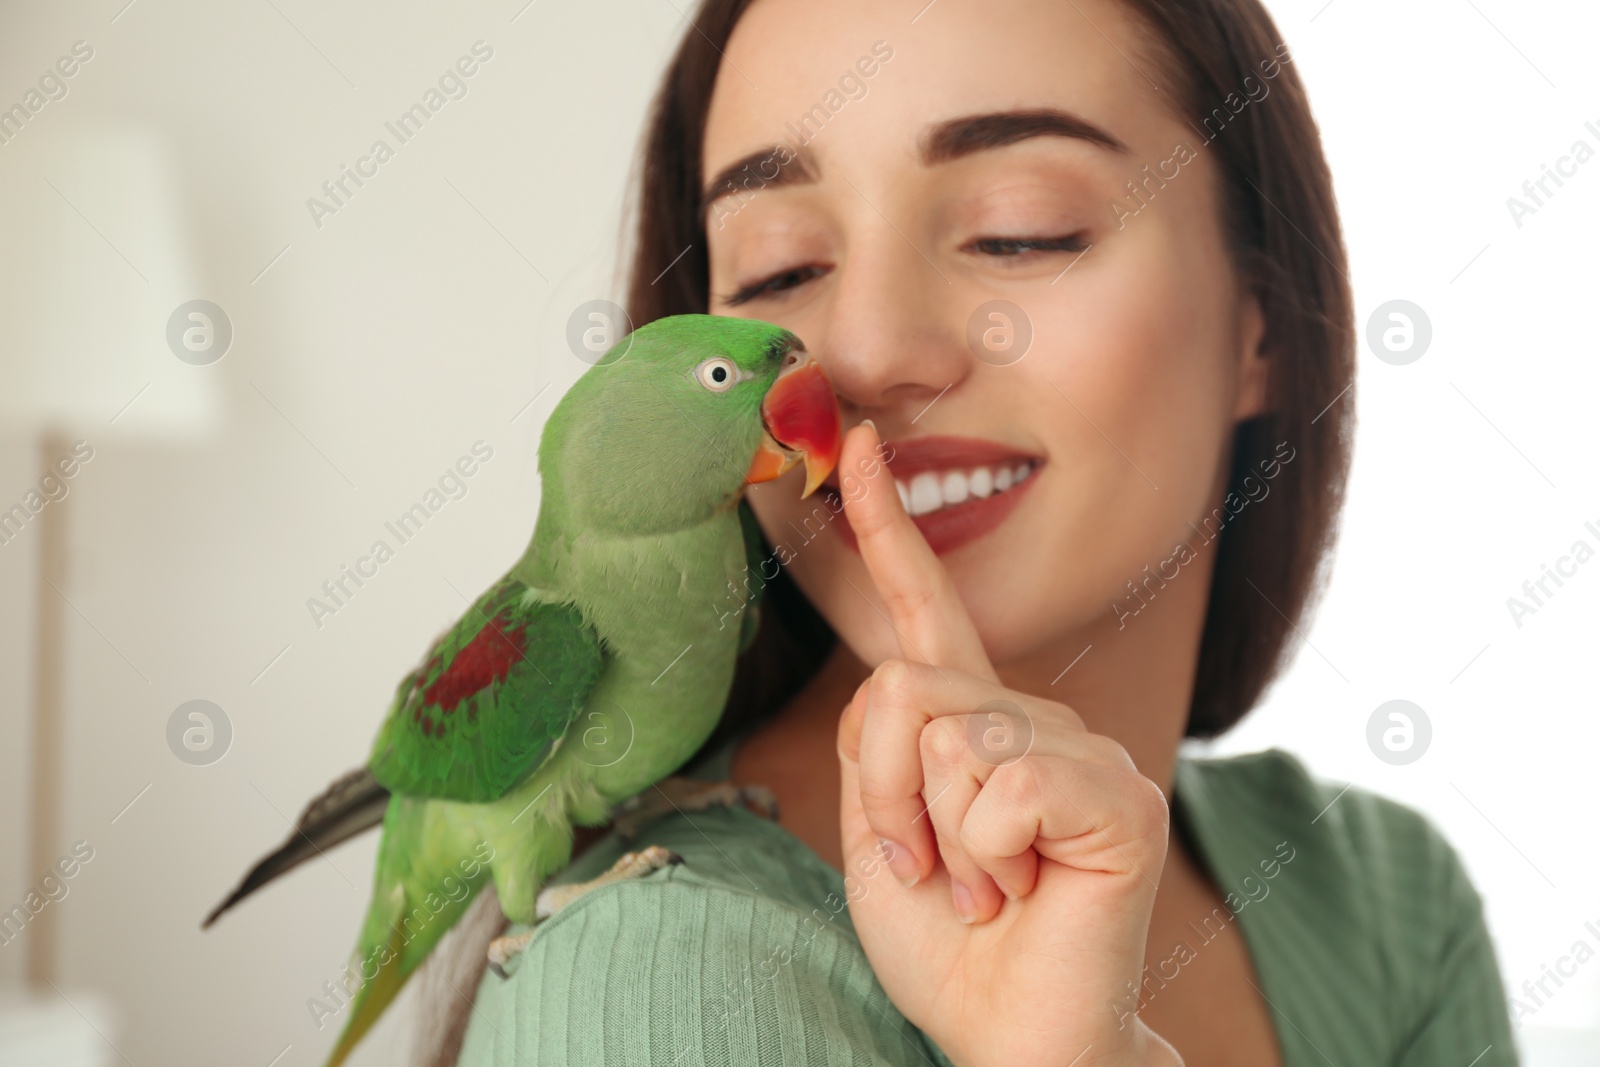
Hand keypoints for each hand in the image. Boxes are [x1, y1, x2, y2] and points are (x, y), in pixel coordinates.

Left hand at [834, 422, 1181, 1066]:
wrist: (1007, 1032)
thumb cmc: (946, 940)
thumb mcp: (880, 830)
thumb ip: (881, 741)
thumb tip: (899, 674)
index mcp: (971, 722)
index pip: (925, 608)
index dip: (885, 525)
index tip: (857, 444)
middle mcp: (1033, 717)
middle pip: (904, 687)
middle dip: (889, 797)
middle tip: (933, 872)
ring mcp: (1084, 750)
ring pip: (948, 738)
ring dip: (936, 838)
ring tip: (983, 889)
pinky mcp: (1119, 795)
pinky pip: (1003, 783)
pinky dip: (985, 854)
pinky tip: (1023, 890)